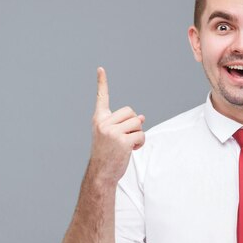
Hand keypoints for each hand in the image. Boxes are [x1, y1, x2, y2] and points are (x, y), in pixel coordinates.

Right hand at [89, 67, 144, 183]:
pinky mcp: (122, 141)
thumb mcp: (112, 136)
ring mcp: (112, 132)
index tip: (101, 69)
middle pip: (130, 112)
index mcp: (99, 120)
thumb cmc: (107, 154)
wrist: (101, 174)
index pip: (101, 98)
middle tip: (126, 137)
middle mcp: (104, 123)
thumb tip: (143, 117)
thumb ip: (124, 124)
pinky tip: (131, 150)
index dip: (102, 83)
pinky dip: (140, 143)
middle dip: (134, 124)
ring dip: (138, 134)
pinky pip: (141, 135)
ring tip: (128, 145)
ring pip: (138, 123)